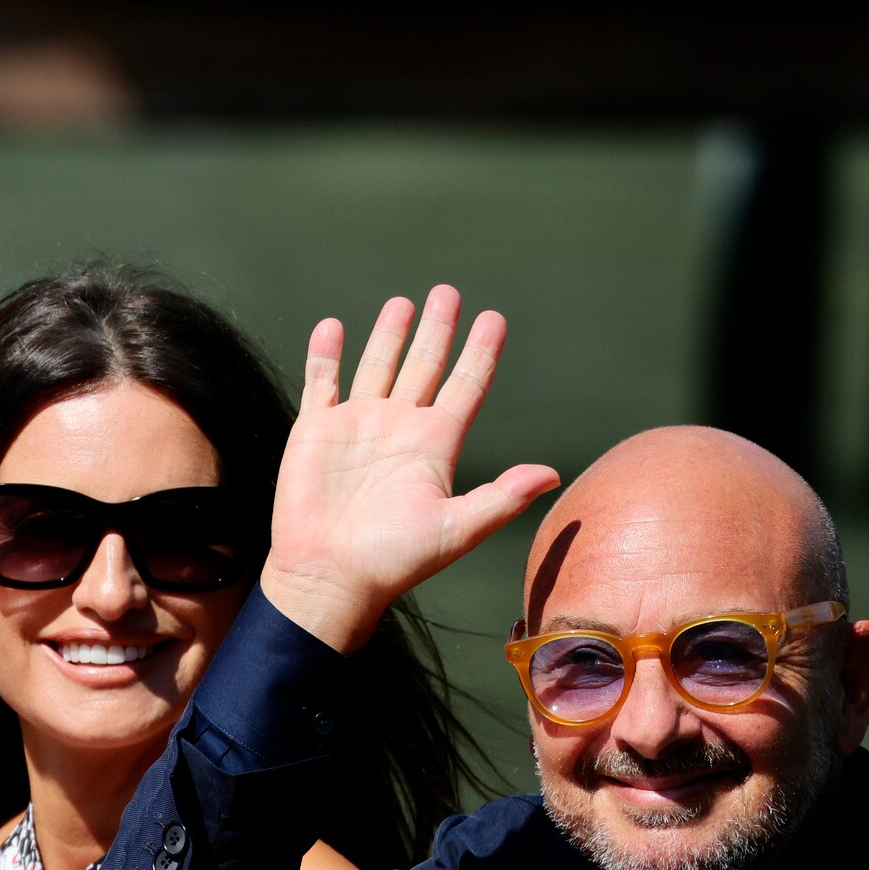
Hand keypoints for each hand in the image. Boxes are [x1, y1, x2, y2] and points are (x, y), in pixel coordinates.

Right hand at [260, 285, 558, 649]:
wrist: (330, 577)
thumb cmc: (394, 561)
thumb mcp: (458, 529)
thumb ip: (502, 498)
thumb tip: (552, 473)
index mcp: (434, 446)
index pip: (465, 387)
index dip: (480, 353)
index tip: (494, 319)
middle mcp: (399, 429)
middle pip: (424, 366)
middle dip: (437, 329)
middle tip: (448, 293)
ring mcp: (357, 426)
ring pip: (378, 366)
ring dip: (389, 335)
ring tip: (404, 303)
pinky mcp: (316, 430)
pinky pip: (323, 382)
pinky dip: (327, 354)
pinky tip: (334, 327)